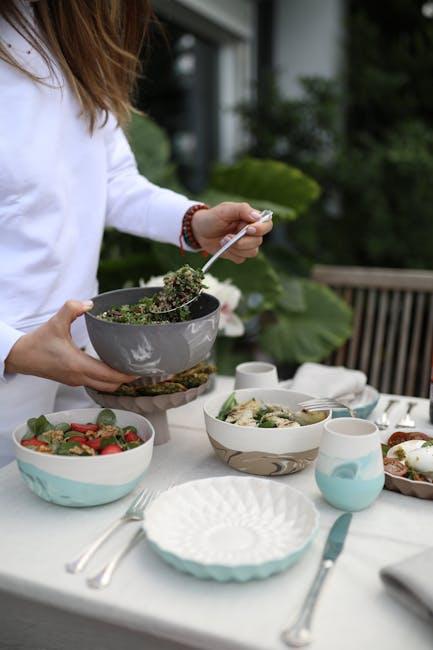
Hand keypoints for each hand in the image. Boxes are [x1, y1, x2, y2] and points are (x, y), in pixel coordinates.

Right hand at [5, 301, 137, 391]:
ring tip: (129, 367)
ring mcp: (76, 381)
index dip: (126, 375)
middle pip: (110, 385)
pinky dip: (107, 379)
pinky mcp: (73, 381)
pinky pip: (96, 383)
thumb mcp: (56, 322)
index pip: (109, 376)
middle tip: (140, 368)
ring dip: (117, 380)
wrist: (22, 356)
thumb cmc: (39, 340)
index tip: (140, 370)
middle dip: (126, 379)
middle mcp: (79, 377)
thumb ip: (71, 309)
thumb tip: (89, 303)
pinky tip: (112, 367)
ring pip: (103, 387)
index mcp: (78, 365)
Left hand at [191, 202, 272, 262]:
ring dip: (236, 248)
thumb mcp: (226, 209)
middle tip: (227, 236)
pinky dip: (232, 254)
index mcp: (251, 219)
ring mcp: (245, 244)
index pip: (267, 225)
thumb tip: (257, 217)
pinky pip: (242, 259)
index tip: (248, 230)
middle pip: (259, 241)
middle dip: (243, 241)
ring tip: (223, 240)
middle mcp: (251, 233)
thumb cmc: (212, 217)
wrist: (198, 230)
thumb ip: (242, 210)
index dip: (261, 229)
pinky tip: (223, 247)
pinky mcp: (238, 254)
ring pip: (252, 252)